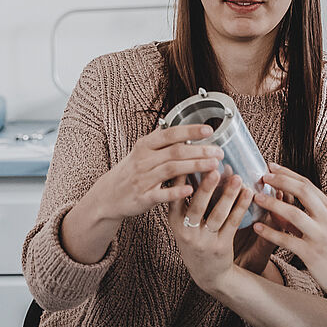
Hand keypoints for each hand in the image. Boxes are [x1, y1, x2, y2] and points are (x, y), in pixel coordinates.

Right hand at [81, 125, 222, 223]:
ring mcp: (142, 179)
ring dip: (194, 167)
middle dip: (199, 151)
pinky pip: (161, 194)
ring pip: (171, 170)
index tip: (209, 130)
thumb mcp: (142, 152)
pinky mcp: (142, 198)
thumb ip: (162, 142)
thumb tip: (186, 129)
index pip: (170, 134)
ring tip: (214, 166)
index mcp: (144, 146)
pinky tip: (191, 189)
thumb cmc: (131, 172)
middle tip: (219, 151)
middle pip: (175, 152)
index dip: (190, 131)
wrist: (108, 196)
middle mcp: (143, 160)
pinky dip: (176, 192)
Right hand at [170, 167, 256, 292]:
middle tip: (214, 167)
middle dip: (206, 186)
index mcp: (174, 221)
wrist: (207, 274)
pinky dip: (241, 207)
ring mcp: (204, 241)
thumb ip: (186, 200)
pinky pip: (232, 223)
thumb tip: (197, 164)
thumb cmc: (196, 239)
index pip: (175, 196)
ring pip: (217, 214)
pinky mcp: (221, 246)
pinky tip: (248, 193)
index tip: (192, 159)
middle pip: (197, 205)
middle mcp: (186, 232)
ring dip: (228, 195)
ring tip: (236, 177)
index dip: (182, 179)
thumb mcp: (182, 222)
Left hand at [253, 163, 326, 301]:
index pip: (308, 184)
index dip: (288, 174)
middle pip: (303, 191)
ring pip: (294, 214)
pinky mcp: (312, 254)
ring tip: (256, 197)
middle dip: (281, 181)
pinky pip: (287, 240)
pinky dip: (270, 232)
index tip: (271, 166)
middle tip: (261, 176)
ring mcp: (320, 236)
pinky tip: (257, 227)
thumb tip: (278, 207)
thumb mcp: (326, 228)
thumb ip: (304, 216)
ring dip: (273, 204)